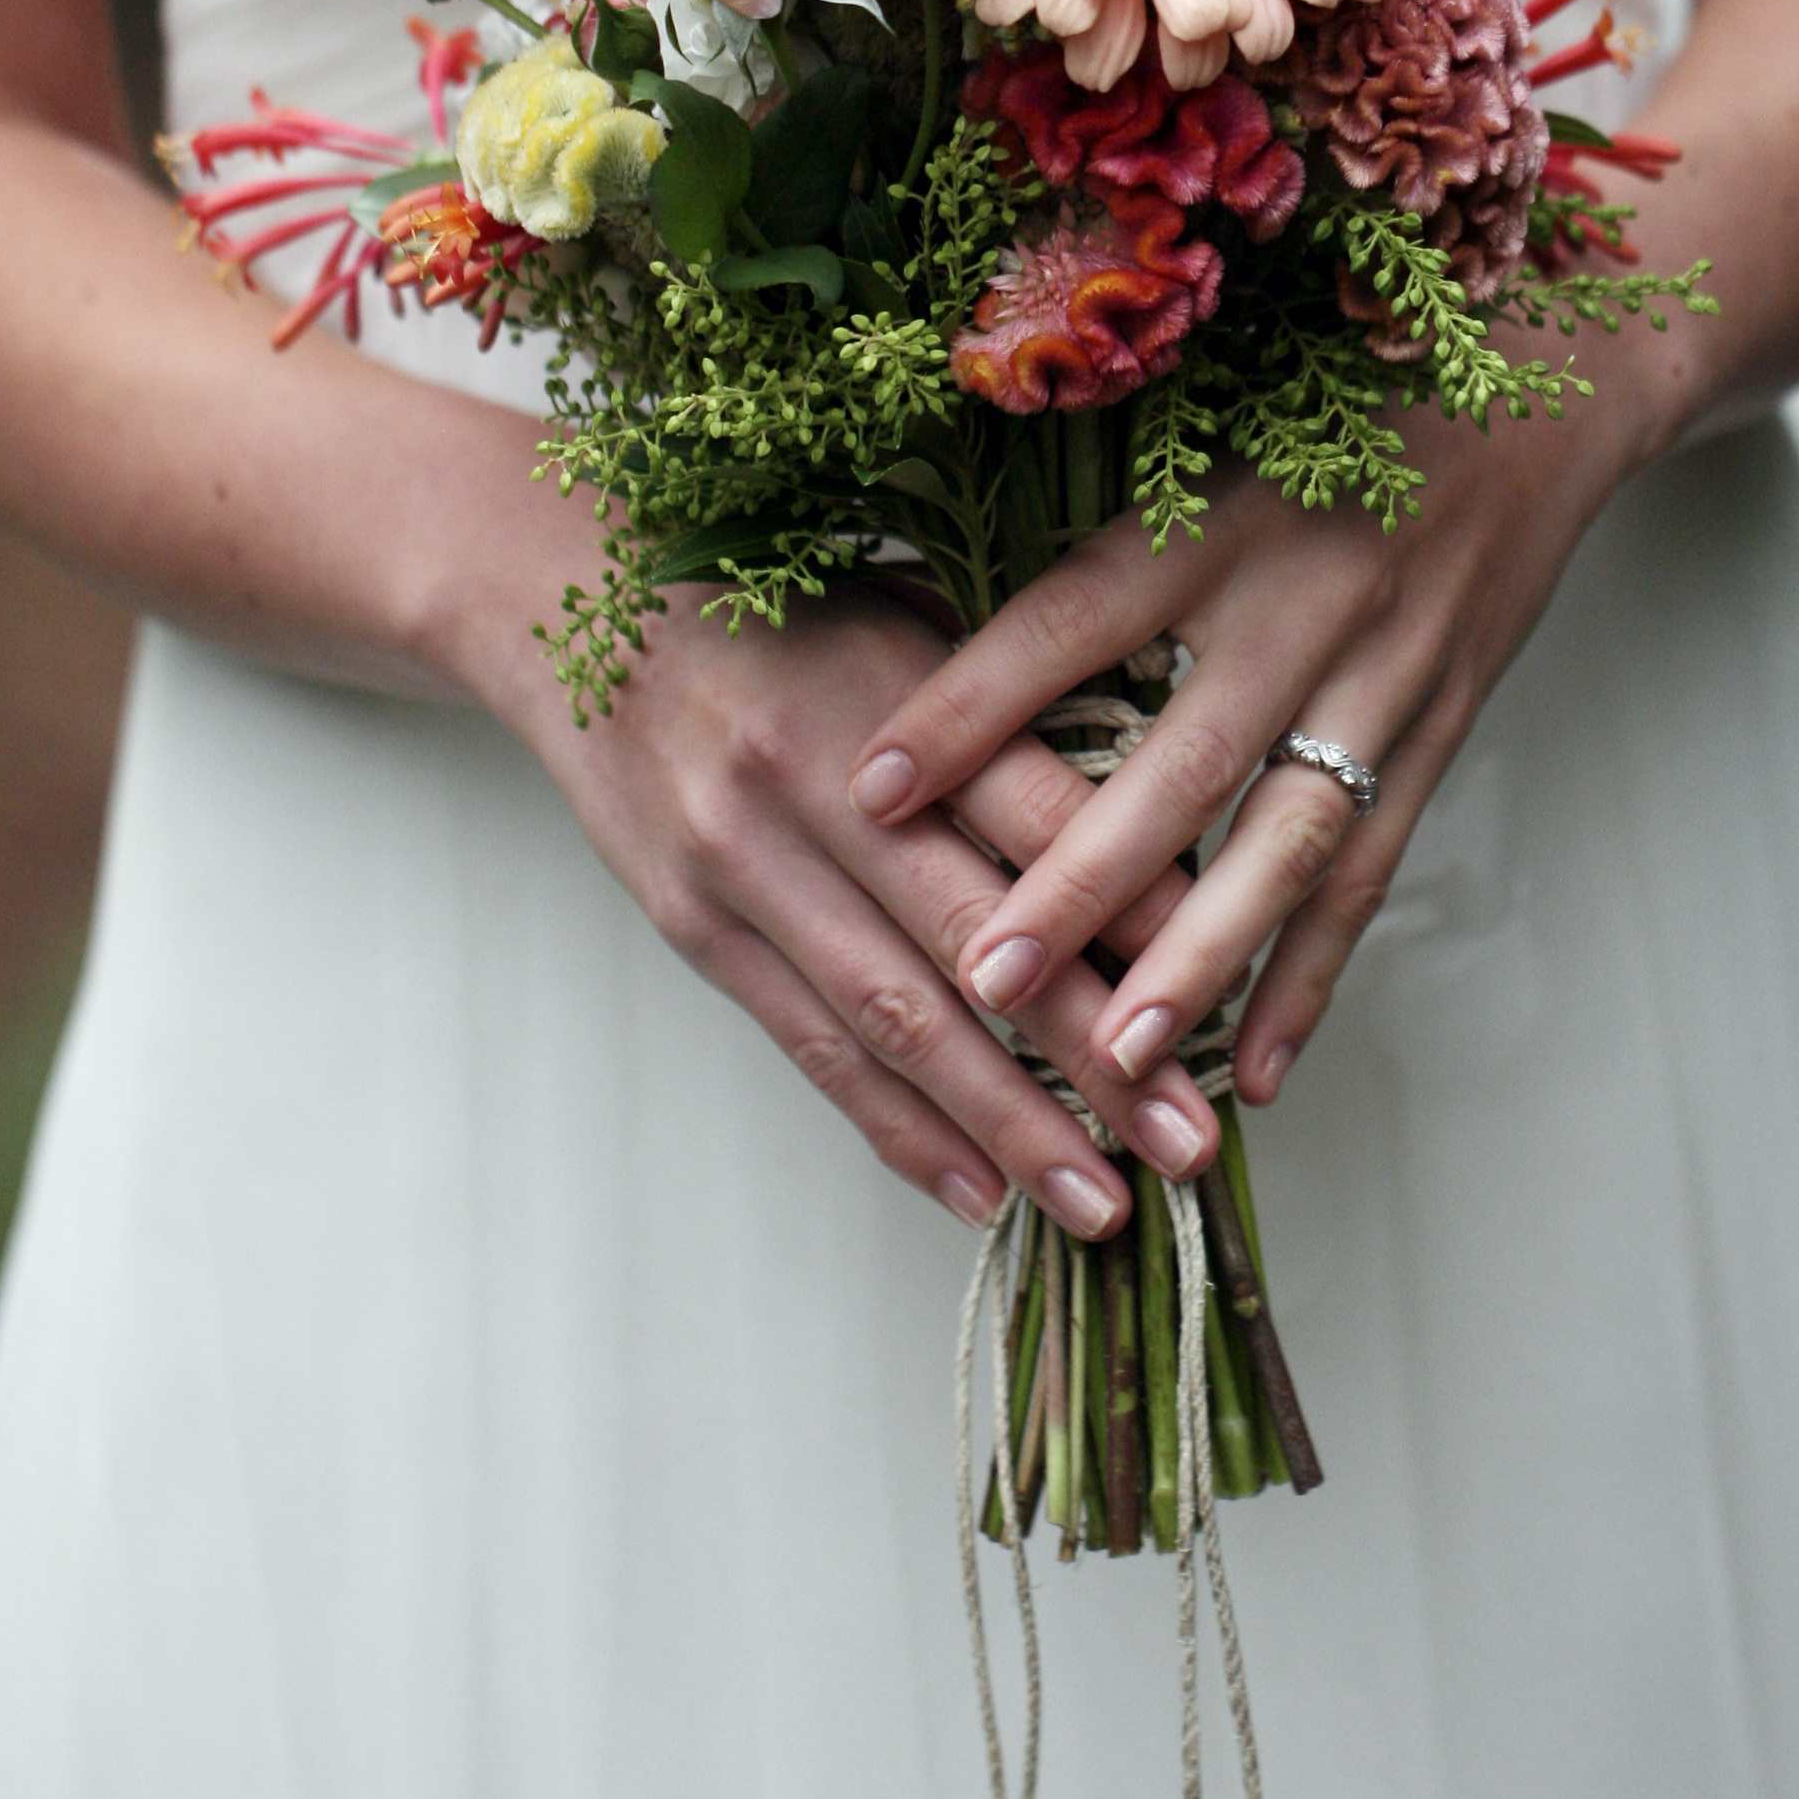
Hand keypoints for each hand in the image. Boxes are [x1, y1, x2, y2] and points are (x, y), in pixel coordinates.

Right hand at [475, 575, 1223, 1237]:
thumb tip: (1163, 831)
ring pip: (896, 1020)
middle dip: (1095, 1056)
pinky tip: (976, 1194)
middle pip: (980, 941)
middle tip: (1190, 1142)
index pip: (1043, 818)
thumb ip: (1020, 714)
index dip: (1141, 914)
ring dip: (1006, 1126)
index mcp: (894, 692)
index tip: (1231, 994)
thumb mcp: (910, 618)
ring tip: (1100, 1202)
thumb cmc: (777, 603)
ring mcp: (745, 867)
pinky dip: (899, 1129)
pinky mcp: (697, 928)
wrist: (566, 595)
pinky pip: (813, 1047)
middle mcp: (816, 787)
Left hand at [847, 400, 1626, 1113]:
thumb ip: (1097, 521)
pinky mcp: (1443, 726)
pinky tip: (1256, 1070)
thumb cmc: (1335, 394)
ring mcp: (1388, 672)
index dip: (973, 703)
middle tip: (984, 978)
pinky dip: (1313, 974)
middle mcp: (1305, 599)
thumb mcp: (1212, 424)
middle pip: (1182, 761)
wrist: (1545, 381)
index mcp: (1217, 513)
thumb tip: (925, 597)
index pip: (1073, 619)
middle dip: (1080, 881)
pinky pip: (1372, 868)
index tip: (872, 787)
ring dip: (1202, 958)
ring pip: (1286, 839)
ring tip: (1120, 1057)